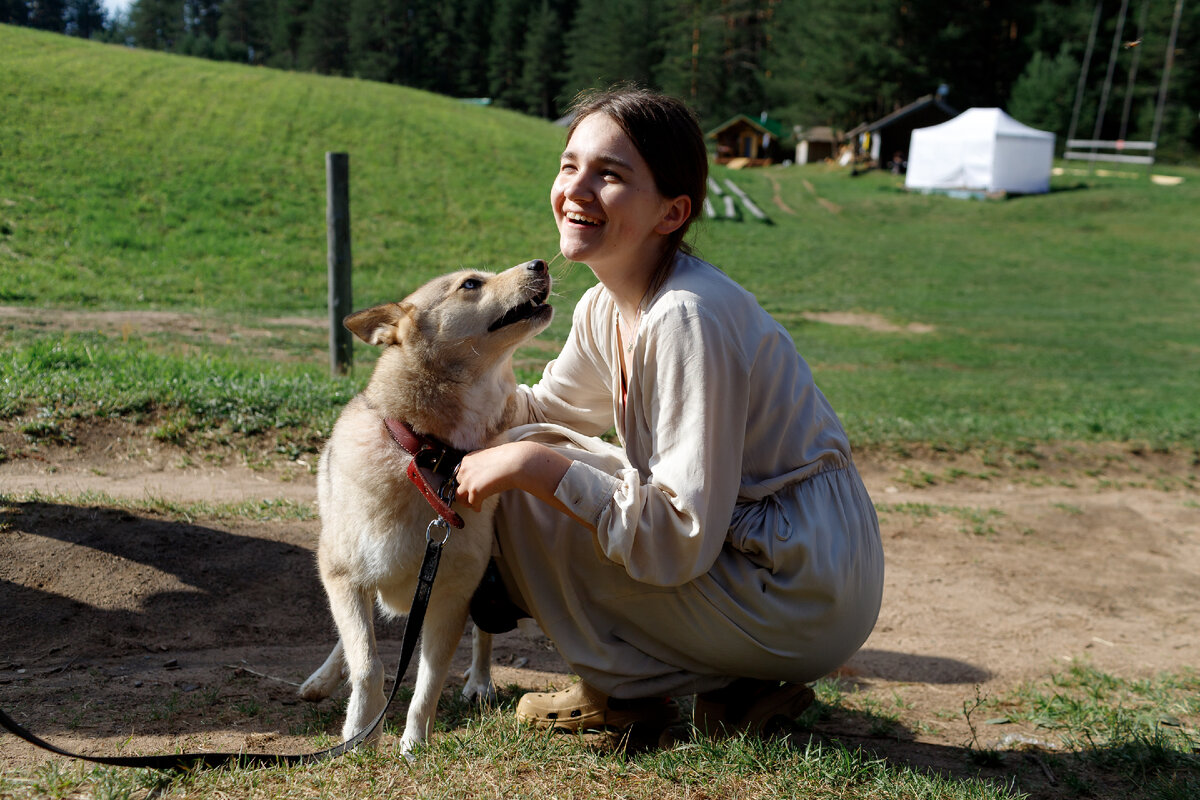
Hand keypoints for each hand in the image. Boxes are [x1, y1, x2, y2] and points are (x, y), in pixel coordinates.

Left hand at [454, 441, 572, 513]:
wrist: (516, 462)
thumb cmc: (508, 459)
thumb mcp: (488, 459)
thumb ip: (480, 467)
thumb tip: (481, 479)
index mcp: (467, 460)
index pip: (460, 474)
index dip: (466, 482)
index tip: (471, 487)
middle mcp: (464, 470)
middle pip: (459, 485)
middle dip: (466, 491)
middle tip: (472, 497)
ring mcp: (468, 481)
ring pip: (459, 497)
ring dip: (466, 502)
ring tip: (472, 505)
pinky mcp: (475, 491)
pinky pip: (472, 504)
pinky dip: (476, 507)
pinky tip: (479, 508)